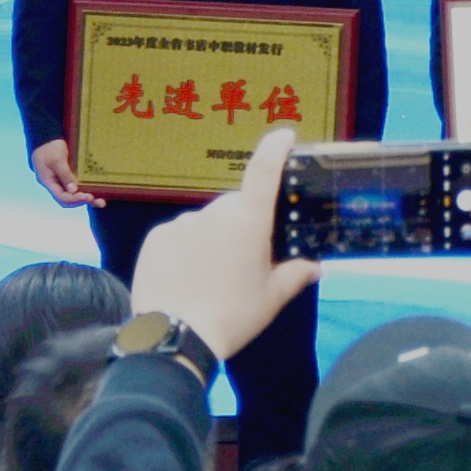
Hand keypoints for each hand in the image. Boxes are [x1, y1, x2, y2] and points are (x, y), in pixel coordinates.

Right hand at [30, 139, 95, 206]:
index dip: (75, 199)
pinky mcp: (70, 174)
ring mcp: (63, 180)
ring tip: (102, 202)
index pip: (61, 197)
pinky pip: (78, 185)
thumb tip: (73, 190)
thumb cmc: (49, 147)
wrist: (48, 136)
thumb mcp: (57, 160)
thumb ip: (65, 174)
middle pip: (69, 199)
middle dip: (84, 201)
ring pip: (75, 194)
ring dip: (88, 198)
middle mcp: (56, 184)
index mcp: (49, 182)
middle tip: (99, 201)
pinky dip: (87, 189)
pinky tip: (98, 191)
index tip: (87, 197)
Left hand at [123, 131, 314, 364]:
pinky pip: (178, 236)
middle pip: (234, 207)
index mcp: (248, 220)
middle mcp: (213, 213)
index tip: (285, 134)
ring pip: (205, 223)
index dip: (275, 148)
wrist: (176, 335)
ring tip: (211, 278)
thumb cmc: (234, 315)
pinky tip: (186, 279)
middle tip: (245, 261)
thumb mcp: (272, 298)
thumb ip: (295, 275)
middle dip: (243, 224)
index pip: (264, 171)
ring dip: (213, 238)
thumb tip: (314, 266)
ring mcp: (181, 223)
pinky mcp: (155, 238)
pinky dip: (186, 249)